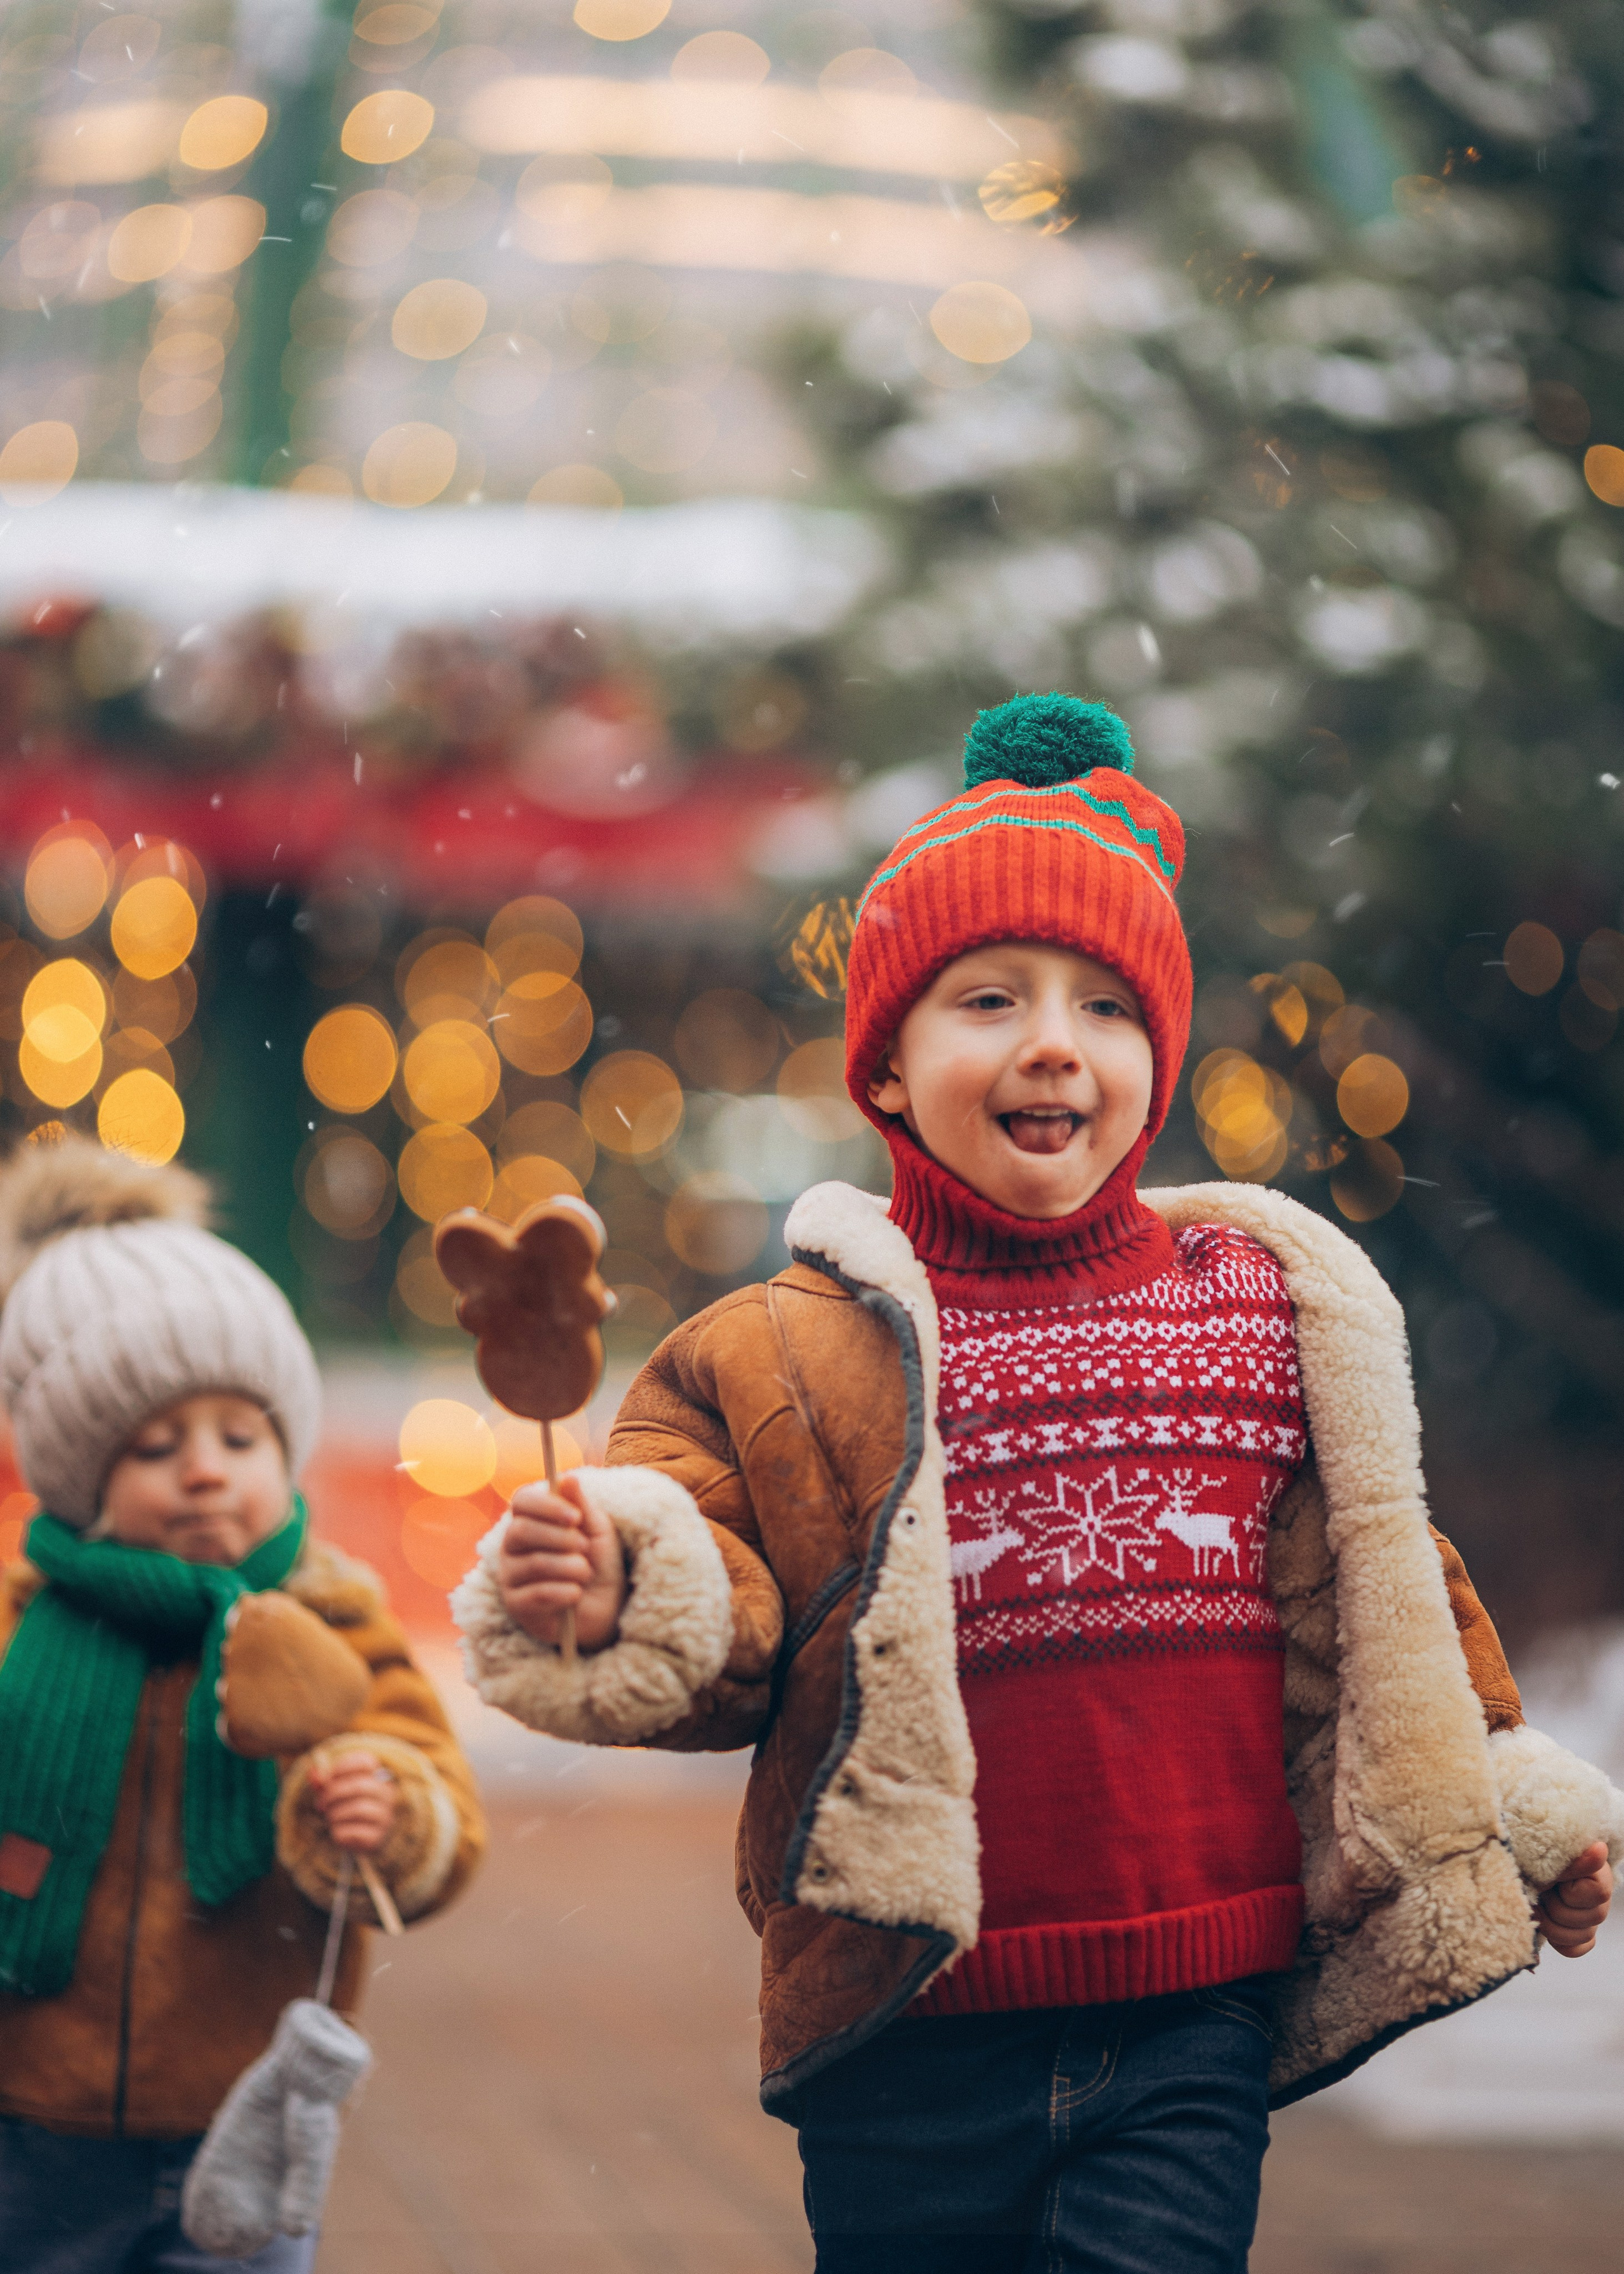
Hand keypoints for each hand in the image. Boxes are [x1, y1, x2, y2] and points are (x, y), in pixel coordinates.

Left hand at [308, 1748, 396, 1854]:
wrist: (357, 1842)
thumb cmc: (344, 1810)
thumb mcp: (332, 1793)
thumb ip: (323, 1782)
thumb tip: (312, 1772)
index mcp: (378, 1776)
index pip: (366, 1762)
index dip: (342, 1768)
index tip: (326, 1780)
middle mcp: (387, 1794)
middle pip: (360, 1786)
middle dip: (333, 1794)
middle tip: (320, 1804)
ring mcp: (386, 1816)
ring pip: (359, 1809)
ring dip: (335, 1814)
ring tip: (329, 1818)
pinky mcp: (378, 1837)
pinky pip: (355, 1832)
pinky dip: (339, 1832)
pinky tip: (336, 1833)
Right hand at [498, 1474, 626, 1653]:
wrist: (606, 1608)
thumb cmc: (599, 1563)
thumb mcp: (596, 1530)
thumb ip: (580, 1505)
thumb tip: (567, 1477)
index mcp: (530, 1520)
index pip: (521, 1500)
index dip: (546, 1505)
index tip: (575, 1517)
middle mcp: (512, 1545)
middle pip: (521, 1530)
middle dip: (562, 1539)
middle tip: (585, 1548)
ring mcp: (510, 1576)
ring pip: (534, 1563)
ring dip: (571, 1567)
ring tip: (585, 1573)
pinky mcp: (515, 1606)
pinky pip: (537, 1594)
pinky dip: (565, 1592)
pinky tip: (576, 1594)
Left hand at [1537, 1839, 1613, 1956]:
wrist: (1523, 1863)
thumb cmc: (1538, 1854)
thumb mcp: (1551, 1854)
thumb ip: (1575, 1859)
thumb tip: (1600, 1849)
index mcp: (1599, 1875)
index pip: (1598, 1894)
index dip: (1569, 1890)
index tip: (1553, 1877)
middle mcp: (1600, 1900)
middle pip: (1588, 1920)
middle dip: (1555, 1905)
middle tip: (1539, 1889)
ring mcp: (1589, 1920)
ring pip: (1580, 1937)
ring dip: (1551, 1922)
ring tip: (1536, 1904)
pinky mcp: (1577, 1935)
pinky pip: (1572, 1949)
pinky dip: (1555, 1940)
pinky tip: (1542, 1922)